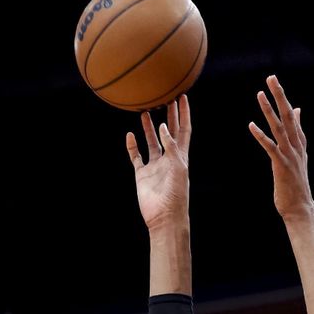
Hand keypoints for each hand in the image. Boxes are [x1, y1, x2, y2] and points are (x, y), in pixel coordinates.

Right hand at [126, 95, 191, 230]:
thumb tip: (164, 126)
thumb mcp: (178, 167)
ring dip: (149, 128)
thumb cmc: (176, 194)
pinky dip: (132, 146)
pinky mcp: (142, 174)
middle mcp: (168, 159)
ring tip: (145, 112)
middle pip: (168, 132)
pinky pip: (136, 156)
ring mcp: (155, 166)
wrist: (164, 216)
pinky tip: (130, 135)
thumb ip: (171, 146)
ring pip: (152, 142)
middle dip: (168, 116)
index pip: (183, 130)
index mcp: (181, 156)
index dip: (184, 114)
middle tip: (165, 98)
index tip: (183, 97)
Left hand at [249, 75, 313, 220]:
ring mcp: (290, 155)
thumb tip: (297, 112)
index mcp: (299, 143)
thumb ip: (296, 133)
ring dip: (269, 110)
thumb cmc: (295, 183)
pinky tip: (251, 125)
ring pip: (279, 127)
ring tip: (260, 94)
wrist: (300, 207)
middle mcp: (296, 146)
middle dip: (279, 96)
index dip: (283, 98)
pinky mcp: (282, 166)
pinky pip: (270, 147)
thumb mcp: (297, 155)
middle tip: (271, 78)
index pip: (291, 115)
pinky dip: (261, 136)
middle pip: (287, 115)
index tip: (274, 81)